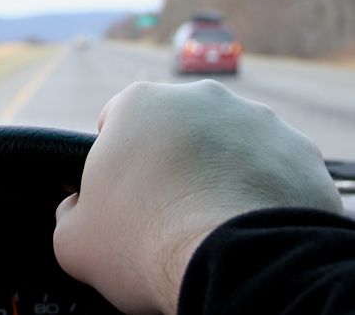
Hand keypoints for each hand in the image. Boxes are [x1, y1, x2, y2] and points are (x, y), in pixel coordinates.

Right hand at [54, 80, 341, 314]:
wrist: (239, 265)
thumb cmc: (147, 244)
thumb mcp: (74, 239)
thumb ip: (68, 213)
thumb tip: (76, 210)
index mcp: (138, 104)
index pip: (115, 122)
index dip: (114, 161)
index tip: (122, 193)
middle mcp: (197, 98)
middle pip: (172, 128)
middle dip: (168, 160)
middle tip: (165, 209)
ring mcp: (253, 119)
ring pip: (224, 142)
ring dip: (216, 170)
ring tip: (210, 217)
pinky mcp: (296, 149)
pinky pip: (269, 166)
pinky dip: (258, 188)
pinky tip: (247, 221)